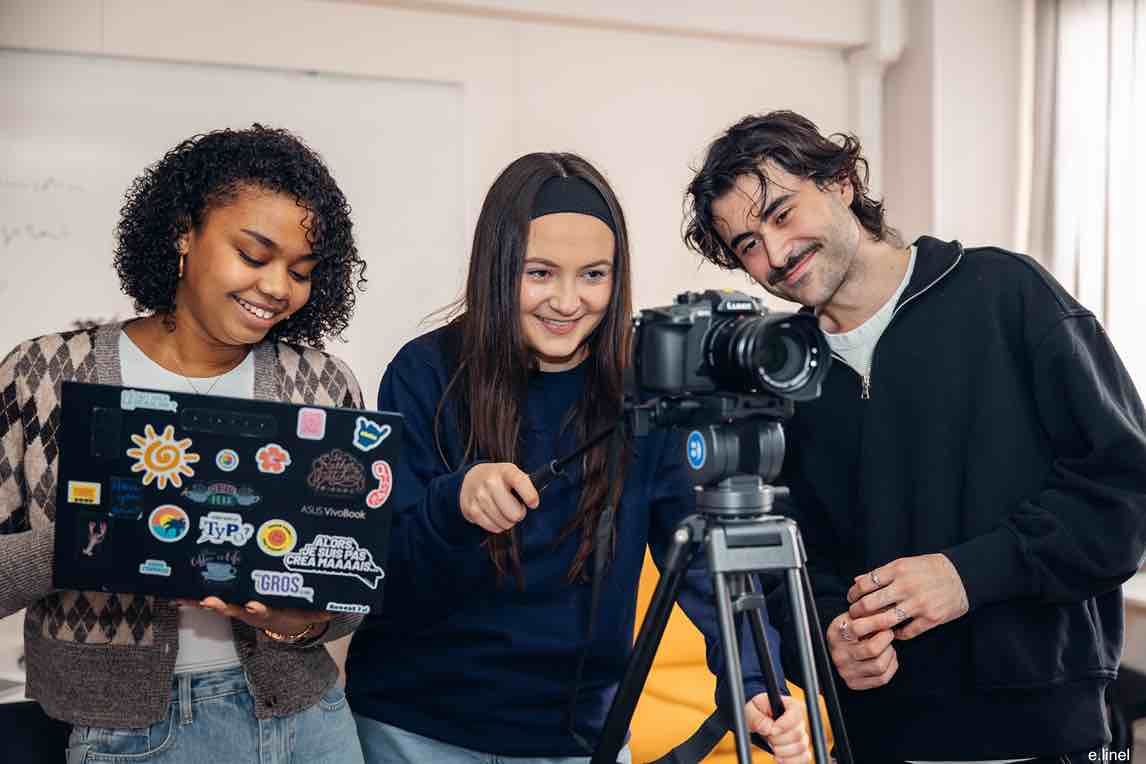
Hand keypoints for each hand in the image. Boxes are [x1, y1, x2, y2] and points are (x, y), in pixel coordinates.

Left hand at [185, 598, 331, 638]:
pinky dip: (197, 600)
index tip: (252, 605)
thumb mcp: (320, 611)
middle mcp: (256, 613)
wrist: (293, 625)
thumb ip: (329, 609)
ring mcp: (243, 610)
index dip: (259, 609)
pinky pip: (214, 603)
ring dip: (203, 603)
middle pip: (237, 610)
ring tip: (184, 598)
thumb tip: (349, 604)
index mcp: (276, 612)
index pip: (268, 611)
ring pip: (221, 607)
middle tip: (209, 601)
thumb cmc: (306, 610)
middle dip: (223, 606)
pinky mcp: (234, 606)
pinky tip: (179, 596)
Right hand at [459, 462, 538, 532]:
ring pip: (504, 522)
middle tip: (516, 508)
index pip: (519, 482)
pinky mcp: (471, 509)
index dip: (530, 496)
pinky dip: (497, 526)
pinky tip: (496, 517)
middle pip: (514, 513)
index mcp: (505, 471)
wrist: (472, 478)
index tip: (533, 504)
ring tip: (505, 511)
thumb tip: (533, 502)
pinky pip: (493, 527)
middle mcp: (490, 481)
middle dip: (519, 514)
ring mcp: (479, 495)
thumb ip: (524, 484)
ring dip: (508, 521)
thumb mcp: (512, 473)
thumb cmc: (499, 479)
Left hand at [744, 694, 809, 763]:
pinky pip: (804, 758)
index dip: (783, 725)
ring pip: (801, 747)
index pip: (796, 714)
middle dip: (779, 740)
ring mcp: (802, 736)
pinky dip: (791, 761)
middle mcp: (799, 720)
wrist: (757, 723)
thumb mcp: (750, 710)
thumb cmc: (755, 713)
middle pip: (797, 734)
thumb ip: (756, 717)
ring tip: (771, 747)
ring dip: (783, 751)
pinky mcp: (801, 749)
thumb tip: (767, 728)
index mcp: (789, 705)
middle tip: (768, 738)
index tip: (770, 731)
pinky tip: (778, 758)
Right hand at [825, 611, 897, 689]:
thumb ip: (868, 613)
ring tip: (887, 646)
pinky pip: (882, 678)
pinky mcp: (854, 683)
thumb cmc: (848, 632)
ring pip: (879, 665)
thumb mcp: (851, 617)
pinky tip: (888, 657)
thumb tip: (888, 608)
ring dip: (889, 654)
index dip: (879, 622)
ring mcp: (846, 670)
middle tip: (889, 633)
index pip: (858, 628)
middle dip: (886, 639)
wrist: (836, 650)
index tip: (889, 619)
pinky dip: (891, 666)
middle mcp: (839, 654)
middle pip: (872, 649)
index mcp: (836, 634)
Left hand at [846, 553, 968, 639]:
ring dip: (872, 626)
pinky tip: (891, 634)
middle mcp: (907, 586)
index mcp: (898, 570)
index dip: (854, 593)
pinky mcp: (931, 618)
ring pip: (885, 620)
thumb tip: (856, 580)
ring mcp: (919, 604)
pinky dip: (896, 635)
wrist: (962, 577)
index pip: (866, 583)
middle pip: (871, 604)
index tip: (851, 598)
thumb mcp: (904, 563)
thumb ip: (881, 573)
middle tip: (854, 615)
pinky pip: (906, 632)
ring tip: (867, 627)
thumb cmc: (929, 569)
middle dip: (857, 612)